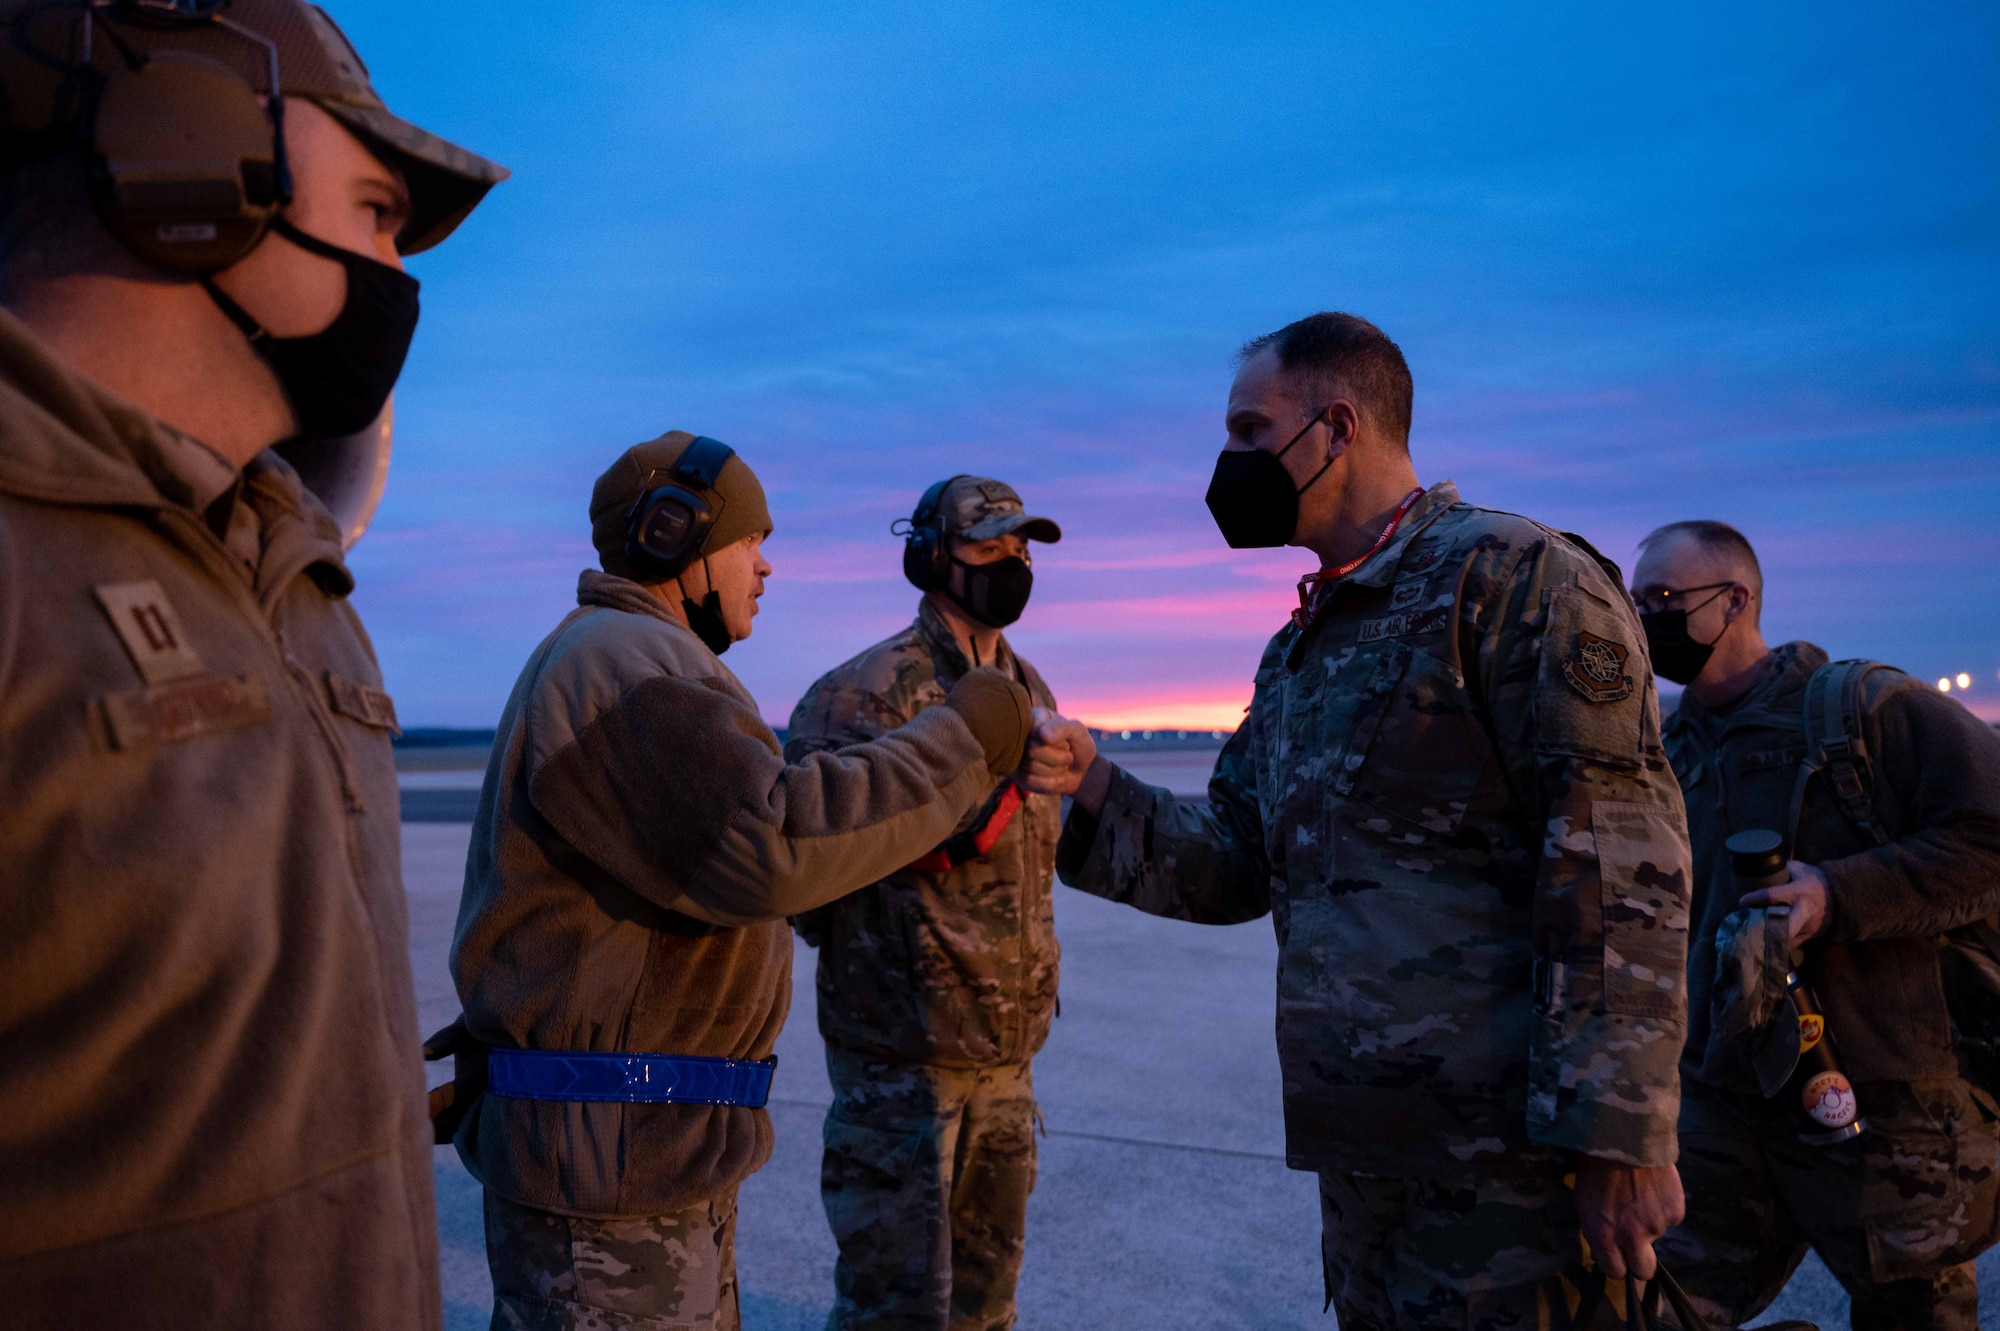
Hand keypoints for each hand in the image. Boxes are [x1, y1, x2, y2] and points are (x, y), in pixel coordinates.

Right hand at [1017, 709, 1097, 798]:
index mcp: (1033, 717)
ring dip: (1056, 770)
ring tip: (1062, 764)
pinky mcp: (1018, 776)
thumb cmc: (1078, 745)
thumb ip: (1062, 728)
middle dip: (1057, 757)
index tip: (1067, 741)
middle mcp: (1019, 735)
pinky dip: (1050, 782)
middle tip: (1067, 754)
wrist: (1081, 770)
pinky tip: (1056, 776)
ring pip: (1032, 767)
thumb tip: (1042, 735)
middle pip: (1031, 750)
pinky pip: (1031, 782)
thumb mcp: (1077, 731)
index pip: (1036, 730)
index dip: (1057, 741)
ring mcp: (1016, 756)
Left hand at [1574, 1157, 1683, 1280]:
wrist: (1623, 1137)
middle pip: (1643, 1271)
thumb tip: (1607, 1249)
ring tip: (1639, 1192)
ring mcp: (1656, 1226)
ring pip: (1656, 1235)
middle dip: (1639, 1261)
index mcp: (1603, 1236)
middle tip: (1636, 1241)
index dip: (1616, 1263)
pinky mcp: (1675, 1212)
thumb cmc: (1595, 1167)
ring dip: (1649, 1221)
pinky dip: (1663, 1206)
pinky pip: (1670, 1217)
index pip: (1614, 1271)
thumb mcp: (1585, 1202)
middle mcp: (1631, 1237)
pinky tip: (1654, 1185)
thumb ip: (1598, 1230)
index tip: (1617, 1254)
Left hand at [1738, 860, 1829, 947]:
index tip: (1742, 901)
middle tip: (1748, 927)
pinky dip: (1779, 942)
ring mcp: (1808, 926)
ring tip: (1752, 934)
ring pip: (1786, 937)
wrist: (1843, 897)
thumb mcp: (1803, 870)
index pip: (1773, 895)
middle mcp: (1802, 911)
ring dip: (1769, 937)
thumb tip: (1765, 865)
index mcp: (1798, 892)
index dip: (1755, 898)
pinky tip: (1767, 941)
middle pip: (1784, 926)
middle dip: (1766, 929)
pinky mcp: (1811, 936)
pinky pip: (1792, 943)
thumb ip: (1785, 868)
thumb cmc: (1819, 881)